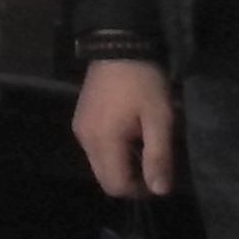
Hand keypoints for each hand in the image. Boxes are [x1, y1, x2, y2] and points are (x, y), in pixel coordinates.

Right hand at [74, 59, 180, 196]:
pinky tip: (127, 132)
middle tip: (152, 162)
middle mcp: (85, 140)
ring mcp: (79, 130)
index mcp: (104, 141)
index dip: (139, 189)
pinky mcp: (79, 120)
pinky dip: (111, 151)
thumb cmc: (143, 83)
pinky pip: (94, 149)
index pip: (115, 185)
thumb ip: (158, 156)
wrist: (118, 46)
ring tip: (141, 144)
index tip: (158, 175)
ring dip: (121, 165)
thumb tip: (159, 191)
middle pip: (104, 179)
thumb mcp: (159, 118)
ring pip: (98, 165)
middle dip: (129, 179)